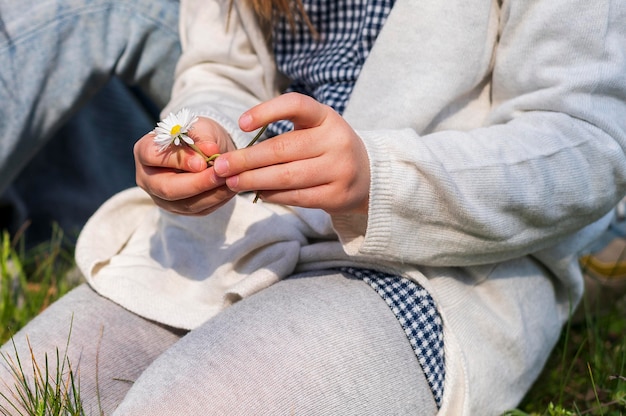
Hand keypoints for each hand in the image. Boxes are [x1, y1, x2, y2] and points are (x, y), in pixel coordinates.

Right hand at [134, 116, 237, 214]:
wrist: (206, 150)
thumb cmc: (198, 135)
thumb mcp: (200, 128)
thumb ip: (203, 138)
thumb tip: (210, 151)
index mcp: (144, 151)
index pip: (153, 156)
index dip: (178, 160)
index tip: (203, 161)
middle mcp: (148, 178)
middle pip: (167, 188)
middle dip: (197, 183)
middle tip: (221, 175)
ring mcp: (162, 198)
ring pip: (185, 204)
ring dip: (211, 194)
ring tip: (231, 181)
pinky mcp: (180, 209)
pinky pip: (199, 210)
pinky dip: (217, 200)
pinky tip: (230, 189)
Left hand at [213, 93, 370, 214]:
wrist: (367, 175)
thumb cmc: (328, 148)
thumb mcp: (315, 129)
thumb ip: (284, 133)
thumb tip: (238, 154)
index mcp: (327, 117)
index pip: (296, 105)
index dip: (267, 111)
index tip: (241, 124)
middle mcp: (336, 140)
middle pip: (282, 149)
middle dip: (246, 159)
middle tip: (221, 166)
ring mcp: (339, 169)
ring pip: (286, 176)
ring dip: (254, 180)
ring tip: (232, 182)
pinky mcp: (337, 195)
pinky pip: (296, 197)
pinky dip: (272, 195)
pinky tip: (258, 193)